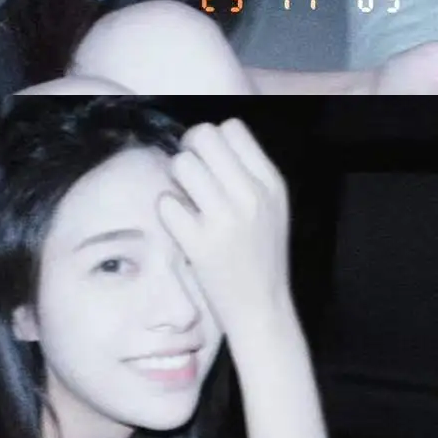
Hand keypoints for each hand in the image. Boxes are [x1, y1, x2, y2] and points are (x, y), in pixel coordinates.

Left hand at [156, 119, 291, 334]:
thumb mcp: (272, 207)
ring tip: (185, 199)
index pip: (232, 128)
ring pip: (181, 165)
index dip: (213, 138)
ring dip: (176, 179)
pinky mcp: (199, 244)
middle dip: (189, 150)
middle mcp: (250, 196)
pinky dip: (168, 211)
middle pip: (203, 137)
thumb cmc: (262, 254)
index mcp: (271, 183)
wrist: (262, 309)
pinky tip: (182, 225)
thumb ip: (248, 171)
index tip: (209, 159)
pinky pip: (166, 203)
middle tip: (189, 173)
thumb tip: (207, 140)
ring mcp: (224, 220)